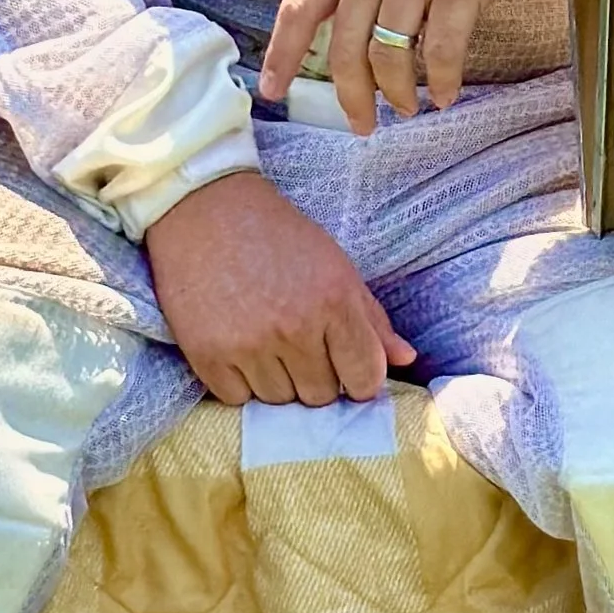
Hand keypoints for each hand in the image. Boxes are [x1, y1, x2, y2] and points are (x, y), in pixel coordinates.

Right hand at [146, 170, 413, 405]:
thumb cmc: (278, 235)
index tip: (346, 368)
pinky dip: (240, 383)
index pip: (364, 379)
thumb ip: (371, 317)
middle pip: (320, 396)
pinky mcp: (208, 356)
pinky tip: (238, 347)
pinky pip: (238, 400)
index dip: (359, 379)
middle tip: (298, 344)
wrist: (205, 210)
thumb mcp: (335, 264)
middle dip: (316, 377)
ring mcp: (249, 345)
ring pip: (279, 402)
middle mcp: (295, 327)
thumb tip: (408, 358)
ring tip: (266, 340)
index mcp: (334, 300)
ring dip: (278, 380)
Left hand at [260, 0, 547, 132]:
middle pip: (346, 48)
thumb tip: (345, 23)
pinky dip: (444, 81)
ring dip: (398, 93)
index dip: (282, 55)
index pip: (300, 7)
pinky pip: (442, 51)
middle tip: (362, 122)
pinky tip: (447, 94)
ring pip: (391, 56)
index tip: (272, 90)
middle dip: (352, 95)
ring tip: (407, 107)